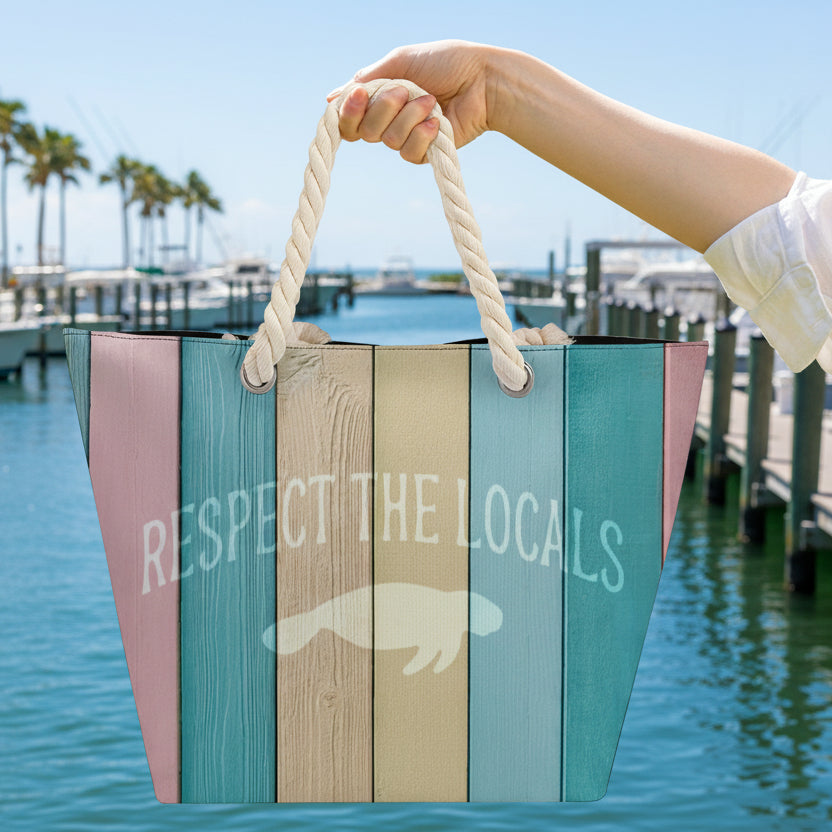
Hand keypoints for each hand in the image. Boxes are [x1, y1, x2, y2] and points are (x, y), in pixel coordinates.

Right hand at [327, 40, 494, 162]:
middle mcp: (388, 120)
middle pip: (365, 131)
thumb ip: (368, 79)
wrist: (482, 80)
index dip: (349, 113)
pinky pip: (408, 153)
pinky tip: (437, 121)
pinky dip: (422, 134)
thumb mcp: (401, 61)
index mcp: (379, 98)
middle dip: (384, 108)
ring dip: (409, 116)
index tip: (359, 95)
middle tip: (406, 90)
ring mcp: (406, 138)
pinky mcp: (424, 153)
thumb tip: (331, 98)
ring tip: (431, 101)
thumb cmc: (445, 64)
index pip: (349, 119)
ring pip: (388, 140)